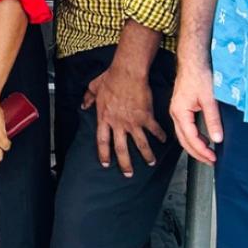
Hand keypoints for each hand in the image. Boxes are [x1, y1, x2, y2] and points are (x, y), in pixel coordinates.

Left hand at [86, 57, 167, 177]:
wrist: (127, 73)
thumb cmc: (111, 78)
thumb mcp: (94, 87)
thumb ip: (88, 98)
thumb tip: (83, 104)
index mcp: (104, 118)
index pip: (102, 141)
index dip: (104, 154)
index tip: (106, 164)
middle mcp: (118, 124)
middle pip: (120, 148)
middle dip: (125, 163)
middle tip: (128, 174)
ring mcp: (132, 122)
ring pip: (140, 144)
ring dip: (146, 155)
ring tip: (150, 162)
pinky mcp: (146, 117)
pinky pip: (154, 130)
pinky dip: (160, 135)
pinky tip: (164, 140)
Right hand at [169, 59, 222, 164]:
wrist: (193, 61)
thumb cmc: (199, 76)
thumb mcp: (209, 100)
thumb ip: (213, 121)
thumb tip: (217, 139)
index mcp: (180, 112)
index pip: (190, 138)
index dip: (202, 150)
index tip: (213, 158)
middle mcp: (175, 113)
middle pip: (183, 140)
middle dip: (197, 153)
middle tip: (210, 161)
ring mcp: (176, 110)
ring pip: (183, 135)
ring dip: (195, 146)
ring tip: (208, 153)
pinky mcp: (180, 108)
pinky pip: (184, 127)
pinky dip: (193, 137)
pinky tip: (203, 138)